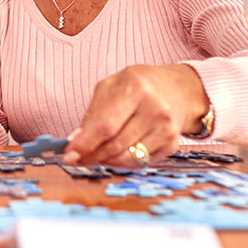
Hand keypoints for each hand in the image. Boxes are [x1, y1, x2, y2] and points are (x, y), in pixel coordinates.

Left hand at [63, 64, 208, 166]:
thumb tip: (76, 141)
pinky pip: (140, 162)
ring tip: (96, 153)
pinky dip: (123, 161)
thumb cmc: (138, 85)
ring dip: (106, 160)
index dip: (85, 143)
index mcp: (135, 88)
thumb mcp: (111, 86)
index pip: (105, 125)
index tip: (69, 154)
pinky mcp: (171, 144)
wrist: (177, 89)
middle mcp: (155, 109)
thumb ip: (93, 112)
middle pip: (115, 145)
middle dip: (92, 154)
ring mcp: (166, 129)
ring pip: (127, 158)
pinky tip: (116, 151)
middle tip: (78, 157)